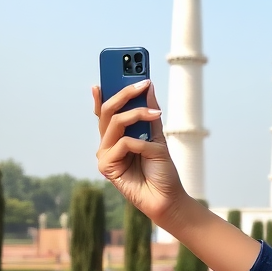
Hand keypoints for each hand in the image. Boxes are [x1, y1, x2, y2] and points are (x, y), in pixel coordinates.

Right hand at [93, 81, 186, 224]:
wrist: (167, 197)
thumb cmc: (162, 170)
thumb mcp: (158, 137)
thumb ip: (150, 114)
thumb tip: (148, 87)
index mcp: (118, 136)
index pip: (106, 112)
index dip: (104, 94)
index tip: (109, 73)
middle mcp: (108, 143)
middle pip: (108, 112)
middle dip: (124, 93)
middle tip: (142, 81)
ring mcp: (105, 155)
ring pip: (115, 123)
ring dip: (137, 115)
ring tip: (156, 113)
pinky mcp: (106, 167)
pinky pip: (122, 144)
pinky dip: (139, 144)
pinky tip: (150, 149)